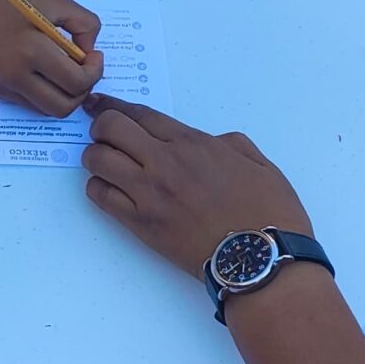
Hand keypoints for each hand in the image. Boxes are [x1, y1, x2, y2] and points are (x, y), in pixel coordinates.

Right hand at [0, 0, 102, 117]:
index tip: (93, 55)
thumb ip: (85, 25)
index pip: (77, 83)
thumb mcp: (55, 0)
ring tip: (61, 68)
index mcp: (31, 52)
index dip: (95, 71)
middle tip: (82, 68)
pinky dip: (42, 91)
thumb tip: (89, 52)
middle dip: (81, 91)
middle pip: (63, 107)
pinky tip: (40, 68)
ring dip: (62, 95)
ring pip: (45, 111)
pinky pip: (27, 102)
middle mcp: (14, 77)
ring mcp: (1, 86)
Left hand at [80, 93, 316, 276]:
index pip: (141, 114)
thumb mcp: (258, 163)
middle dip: (101, 126)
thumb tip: (210, 143)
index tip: (97, 104)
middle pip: (111, 128)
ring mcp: (149, 193)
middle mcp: (165, 162)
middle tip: (103, 135)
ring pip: (98, 160)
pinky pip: (102, 197)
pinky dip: (97, 187)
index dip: (113, 105)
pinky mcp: (141, 224)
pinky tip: (108, 189)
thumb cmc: (269, 212)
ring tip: (104, 164)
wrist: (261, 260)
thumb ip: (229, 144)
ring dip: (95, 157)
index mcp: (194, 144)